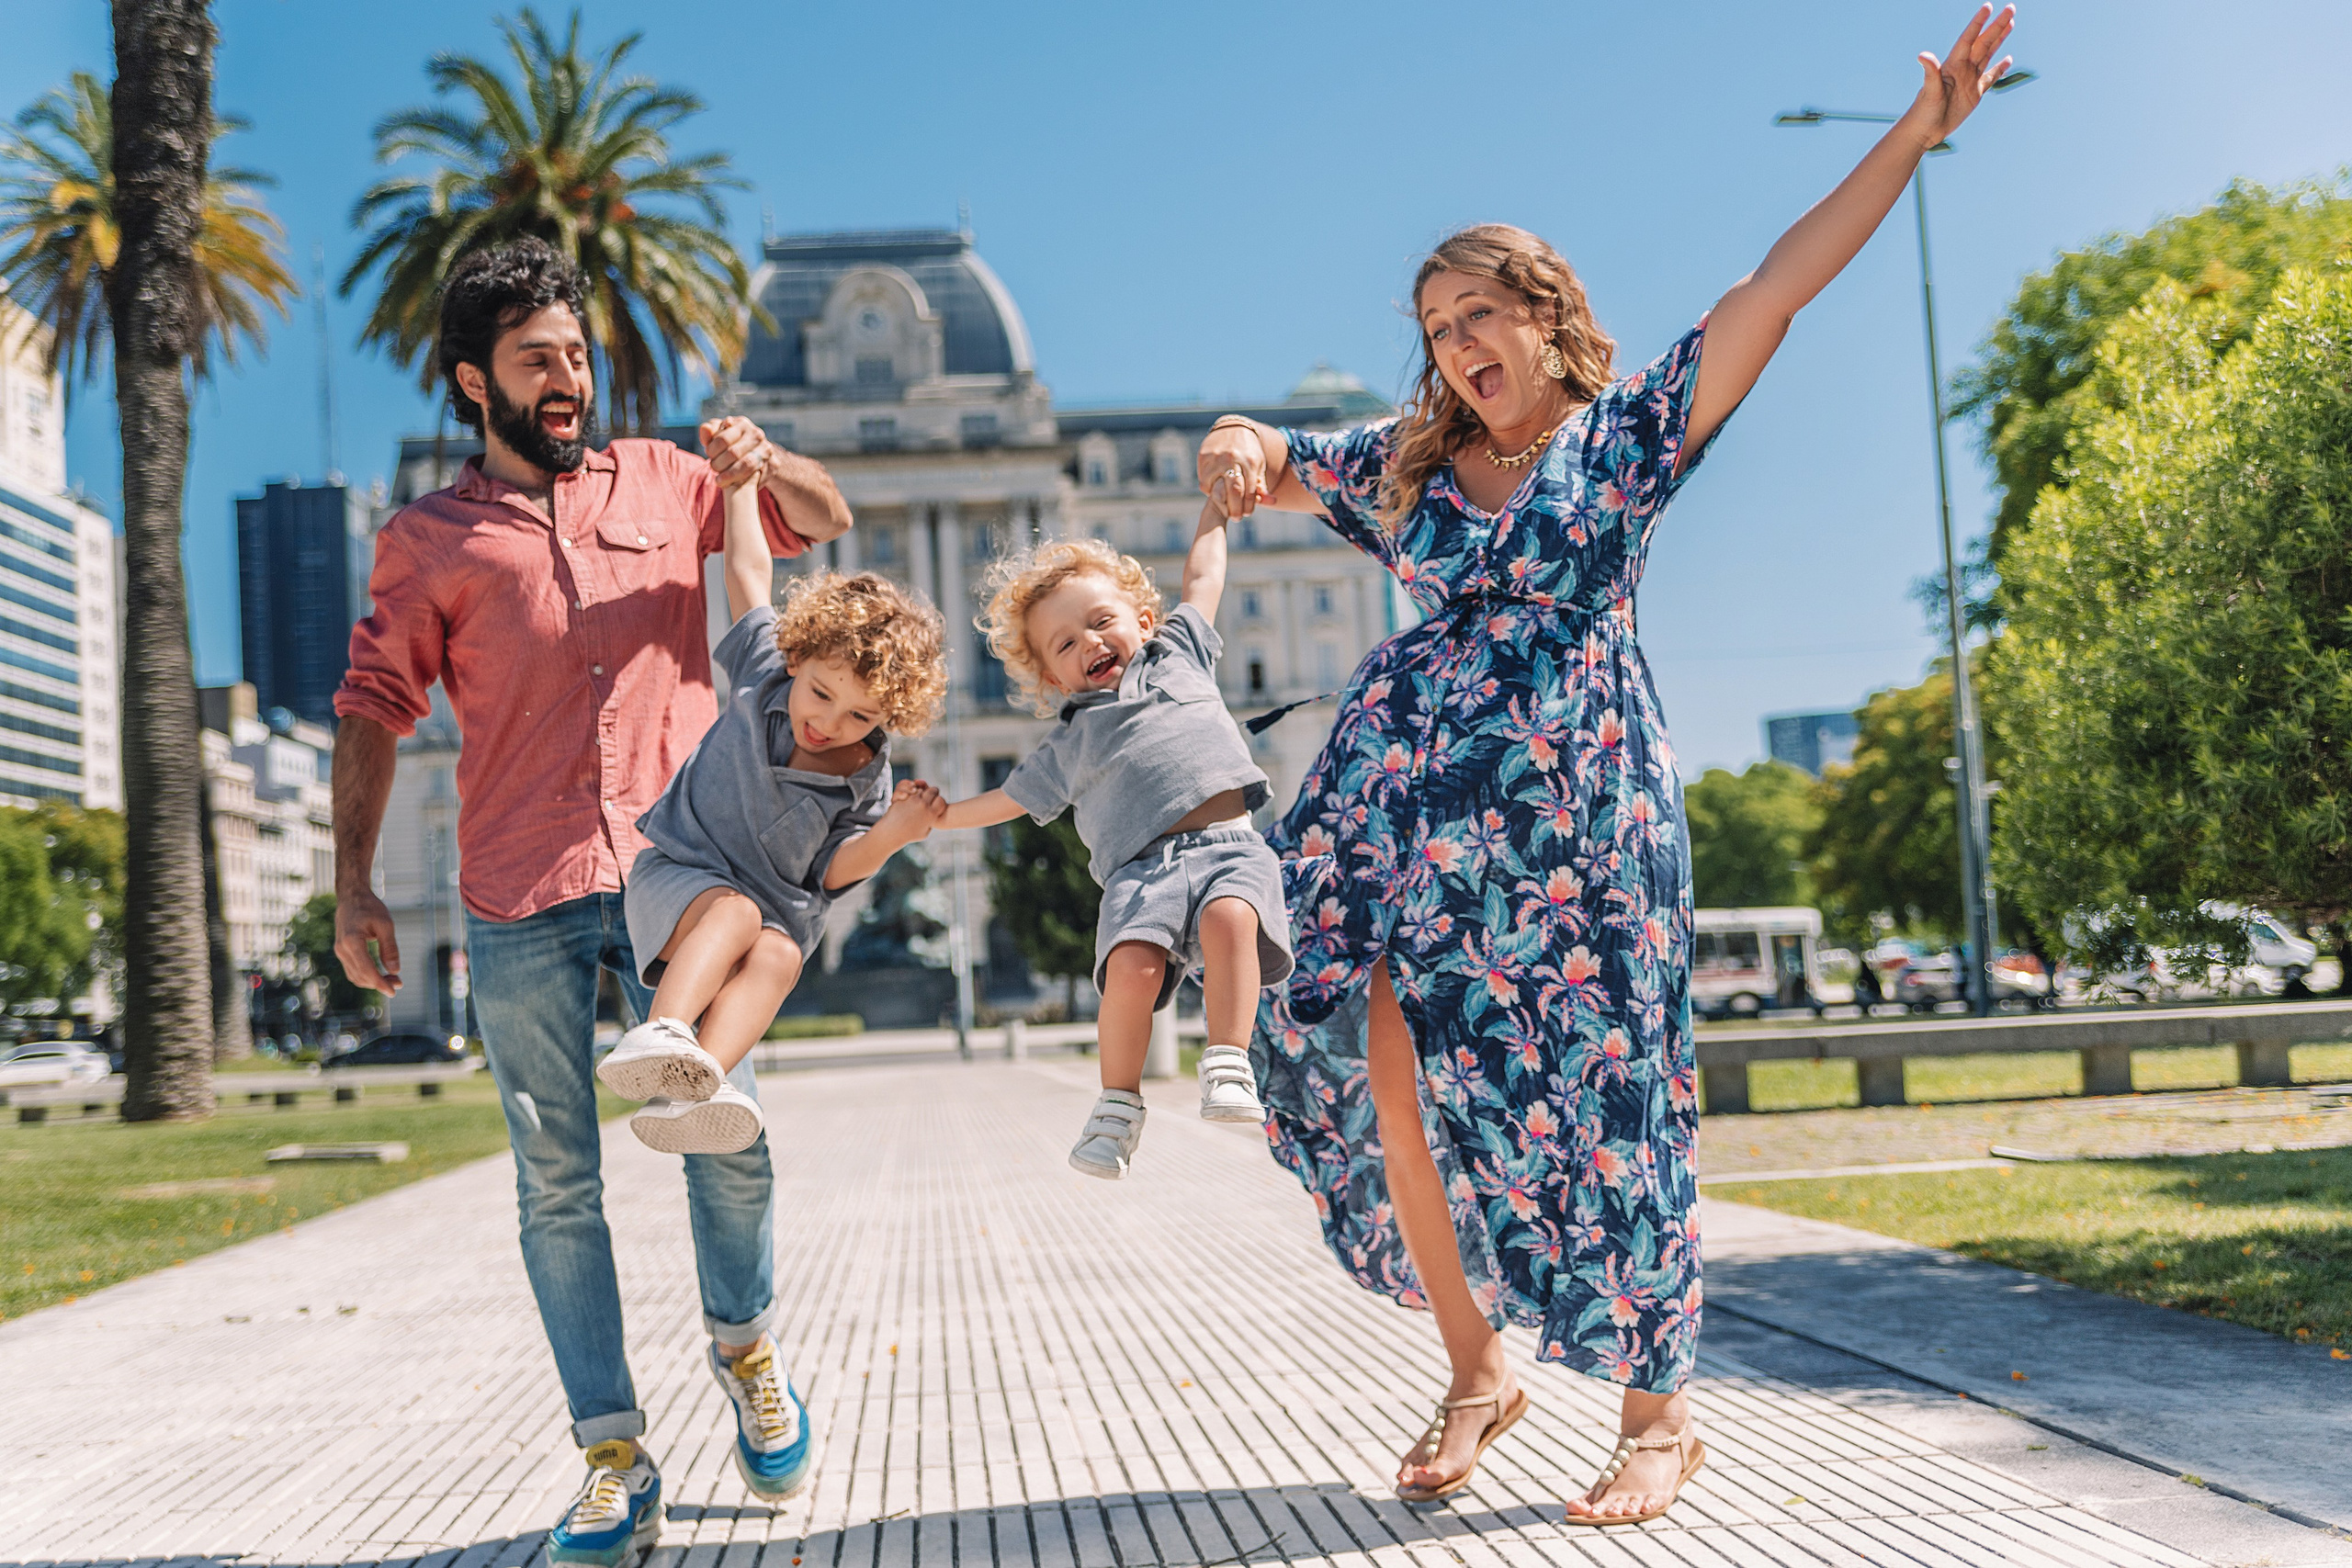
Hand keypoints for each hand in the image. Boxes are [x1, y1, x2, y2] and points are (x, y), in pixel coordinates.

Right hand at [334, 886, 401, 994]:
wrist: (351, 897)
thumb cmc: (370, 908)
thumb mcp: (385, 925)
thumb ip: (390, 948)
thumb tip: (395, 971)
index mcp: (352, 941)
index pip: (366, 970)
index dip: (380, 983)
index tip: (394, 991)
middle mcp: (342, 949)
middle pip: (361, 976)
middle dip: (380, 983)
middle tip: (399, 983)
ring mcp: (340, 951)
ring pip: (355, 976)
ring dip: (373, 982)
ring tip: (393, 979)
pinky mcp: (342, 952)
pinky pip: (353, 971)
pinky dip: (366, 976)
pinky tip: (381, 975)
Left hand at [699, 416, 771, 491]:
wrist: (759, 455)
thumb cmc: (733, 445)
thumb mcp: (719, 436)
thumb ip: (709, 434)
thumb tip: (705, 428)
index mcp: (742, 424)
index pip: (722, 439)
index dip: (712, 451)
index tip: (709, 456)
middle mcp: (756, 434)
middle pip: (733, 453)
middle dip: (719, 464)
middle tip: (714, 469)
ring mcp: (766, 449)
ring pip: (746, 465)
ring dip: (729, 476)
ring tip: (720, 481)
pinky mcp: (773, 464)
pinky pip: (755, 476)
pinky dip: (742, 481)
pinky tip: (733, 483)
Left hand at [881, 779, 943, 841]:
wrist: (892, 832)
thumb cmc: (908, 835)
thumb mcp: (924, 833)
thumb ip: (930, 824)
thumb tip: (933, 819)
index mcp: (931, 815)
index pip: (941, 801)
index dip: (940, 801)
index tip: (937, 803)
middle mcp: (924, 806)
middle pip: (933, 790)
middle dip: (933, 791)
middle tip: (931, 794)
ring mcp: (914, 801)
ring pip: (922, 789)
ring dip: (922, 792)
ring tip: (920, 798)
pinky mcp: (905, 798)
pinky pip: (912, 791)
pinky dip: (912, 792)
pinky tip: (911, 798)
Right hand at [1196, 422, 1267, 519]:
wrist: (1232, 430)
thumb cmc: (1248, 453)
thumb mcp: (1258, 466)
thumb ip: (1262, 485)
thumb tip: (1273, 502)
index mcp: (1250, 461)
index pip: (1250, 490)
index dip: (1248, 505)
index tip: (1247, 513)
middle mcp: (1233, 459)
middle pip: (1235, 490)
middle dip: (1236, 508)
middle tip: (1236, 518)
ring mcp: (1217, 458)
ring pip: (1217, 489)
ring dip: (1221, 502)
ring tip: (1225, 507)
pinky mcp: (1204, 457)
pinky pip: (1205, 482)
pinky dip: (1210, 491)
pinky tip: (1215, 493)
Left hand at [1907, 4, 2016, 146]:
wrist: (1924, 131)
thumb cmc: (1923, 111)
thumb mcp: (1929, 91)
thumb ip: (1930, 72)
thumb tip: (1922, 55)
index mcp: (1953, 65)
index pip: (1968, 39)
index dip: (1978, 23)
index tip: (1988, 6)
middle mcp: (1963, 69)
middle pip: (1983, 42)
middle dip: (1997, 25)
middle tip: (2011, 8)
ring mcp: (1969, 80)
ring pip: (1988, 54)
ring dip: (1999, 39)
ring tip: (2010, 23)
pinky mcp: (1974, 93)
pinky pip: (1990, 77)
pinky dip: (1999, 68)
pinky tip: (2008, 59)